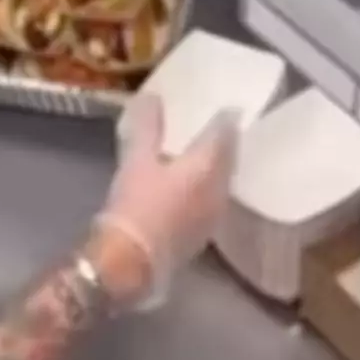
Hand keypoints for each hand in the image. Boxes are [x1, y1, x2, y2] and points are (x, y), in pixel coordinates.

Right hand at [90, 99, 237, 308]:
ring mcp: (212, 217)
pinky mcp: (201, 235)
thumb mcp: (136, 159)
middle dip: (224, 146)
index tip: (229, 108)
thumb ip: (147, 127)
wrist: (130, 262)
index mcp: (207, 169)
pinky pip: (211, 202)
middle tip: (217, 130)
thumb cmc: (136, 204)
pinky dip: (206, 189)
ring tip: (203, 156)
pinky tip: (192, 188)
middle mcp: (218, 192)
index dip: (227, 121)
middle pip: (228, 163)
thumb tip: (152, 97)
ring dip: (216, 169)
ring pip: (221, 184)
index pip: (225, 138)